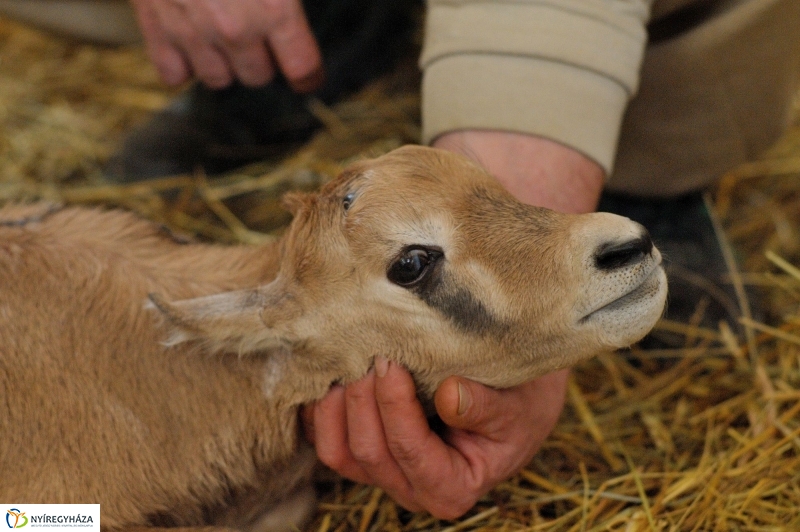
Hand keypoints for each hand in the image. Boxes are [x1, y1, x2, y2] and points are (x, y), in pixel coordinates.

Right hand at [131, 0, 323, 90]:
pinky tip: (189, 41)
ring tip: (220, 35)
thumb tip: (292, 5)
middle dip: (261, 59)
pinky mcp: (154, 26)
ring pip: (218, 80)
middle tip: (255, 33)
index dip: (307, 73)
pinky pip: (173, 74)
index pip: (302, 68)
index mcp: (274, 8)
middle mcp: (235, 28)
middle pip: (258, 76)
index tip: (306, 74)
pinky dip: (183, 63)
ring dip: (223, 63)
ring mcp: (192, 31)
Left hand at [303, 359, 568, 518]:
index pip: (410, 452)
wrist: (516, 396)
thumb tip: (449, 395)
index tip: (392, 363)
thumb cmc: (520, 402)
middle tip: (370, 350)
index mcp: (453, 487)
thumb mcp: (518, 405)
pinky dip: (321, 408)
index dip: (394, 408)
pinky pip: (325, 438)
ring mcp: (384, 472)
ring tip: (347, 360)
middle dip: (362, 399)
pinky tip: (328, 372)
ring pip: (337, 451)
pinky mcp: (365, 451)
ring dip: (335, 405)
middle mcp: (412, 488)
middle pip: (368, 452)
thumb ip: (486, 406)